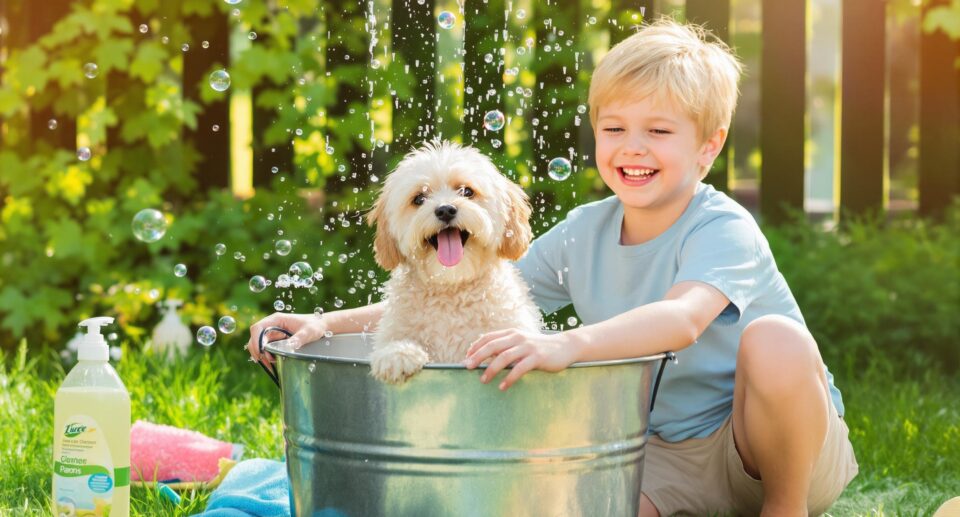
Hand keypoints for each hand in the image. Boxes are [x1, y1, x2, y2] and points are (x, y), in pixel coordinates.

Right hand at [246, 312, 328, 370]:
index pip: (257, 328)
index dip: (255, 340)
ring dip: (262, 355)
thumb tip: (289, 347)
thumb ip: (299, 339)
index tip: (261, 352)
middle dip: (257, 351)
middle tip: (267, 363)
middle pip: (255, 338)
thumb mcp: (308, 332)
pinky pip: (266, 348)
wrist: (321, 326)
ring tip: (272, 364)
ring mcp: (273, 332)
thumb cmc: (315, 325)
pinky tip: (274, 363)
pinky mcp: (276, 340)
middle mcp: (272, 325)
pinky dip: (267, 356)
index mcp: (276, 319)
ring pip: (259, 345)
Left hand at [463, 329, 579, 390]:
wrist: (564, 347)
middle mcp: (518, 338)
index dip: (475, 347)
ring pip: (503, 357)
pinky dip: (508, 378)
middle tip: (467, 368)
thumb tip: (485, 355)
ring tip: (483, 380)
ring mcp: (527, 347)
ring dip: (491, 369)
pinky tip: (502, 387)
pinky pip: (519, 369)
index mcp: (512, 333)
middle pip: (492, 346)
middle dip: (477, 357)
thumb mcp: (521, 342)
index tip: (466, 358)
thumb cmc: (539, 347)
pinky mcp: (537, 358)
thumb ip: (506, 346)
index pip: (488, 337)